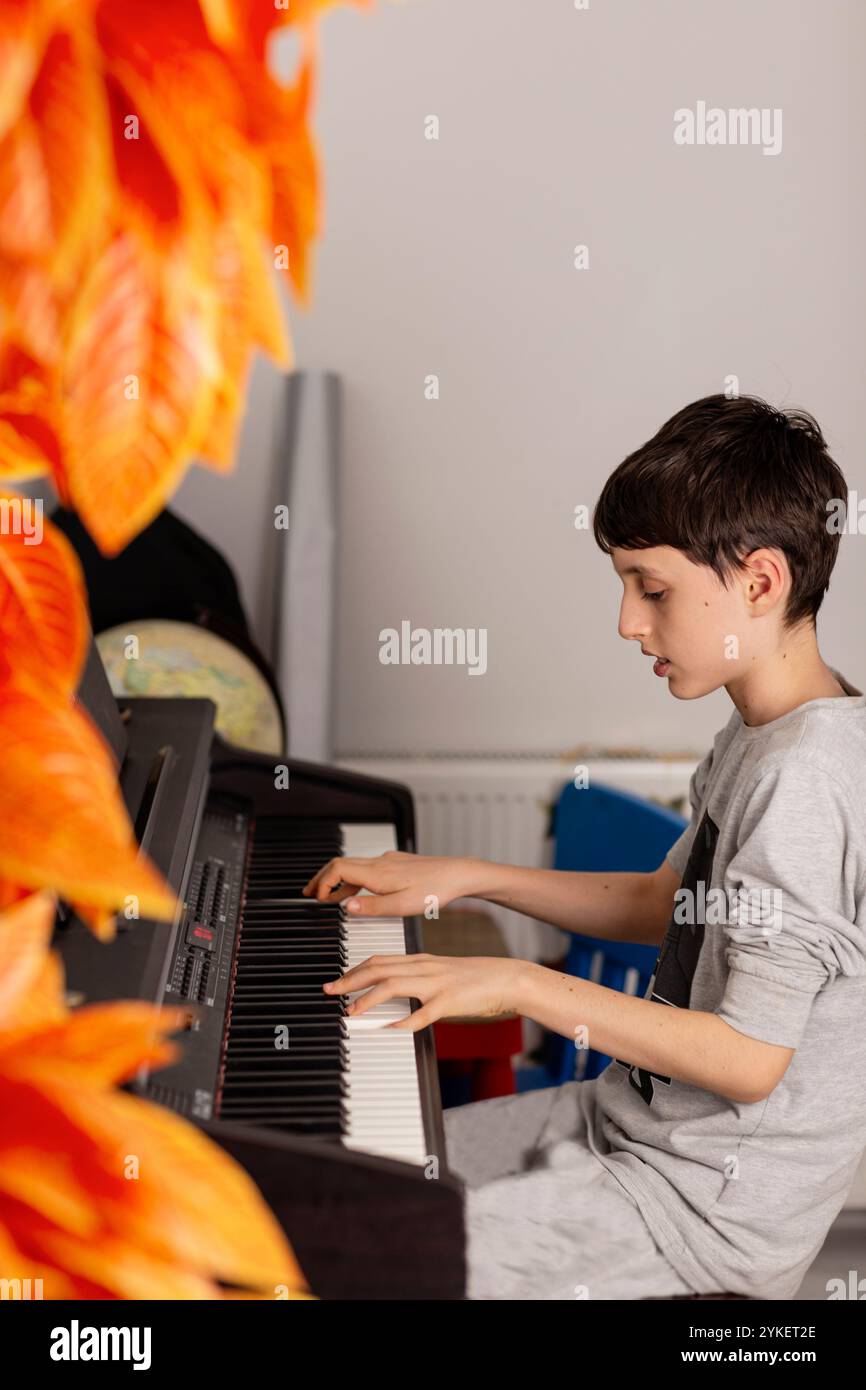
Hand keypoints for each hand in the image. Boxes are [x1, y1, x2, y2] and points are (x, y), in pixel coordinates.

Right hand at [301, 850, 479, 918]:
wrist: (459, 874)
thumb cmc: (435, 891)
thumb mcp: (402, 906)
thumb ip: (372, 907)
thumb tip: (344, 907)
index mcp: (377, 873)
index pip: (338, 869)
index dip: (322, 882)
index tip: (316, 899)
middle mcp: (380, 862)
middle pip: (340, 864)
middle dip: (321, 879)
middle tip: (307, 894)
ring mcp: (388, 861)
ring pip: (353, 866)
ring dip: (337, 880)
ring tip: (326, 897)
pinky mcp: (396, 863)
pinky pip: (366, 868)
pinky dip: (353, 879)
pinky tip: (356, 892)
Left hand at [323, 952, 533, 1031]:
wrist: (506, 978)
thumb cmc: (475, 978)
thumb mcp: (442, 972)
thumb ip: (419, 979)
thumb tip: (395, 991)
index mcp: (421, 960)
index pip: (379, 960)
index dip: (354, 970)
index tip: (338, 981)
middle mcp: (424, 967)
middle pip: (378, 969)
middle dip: (349, 980)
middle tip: (330, 991)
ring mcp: (436, 983)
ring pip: (393, 985)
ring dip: (367, 999)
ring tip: (351, 1011)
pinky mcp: (448, 1001)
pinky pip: (421, 1013)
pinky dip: (402, 1021)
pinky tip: (389, 1028)